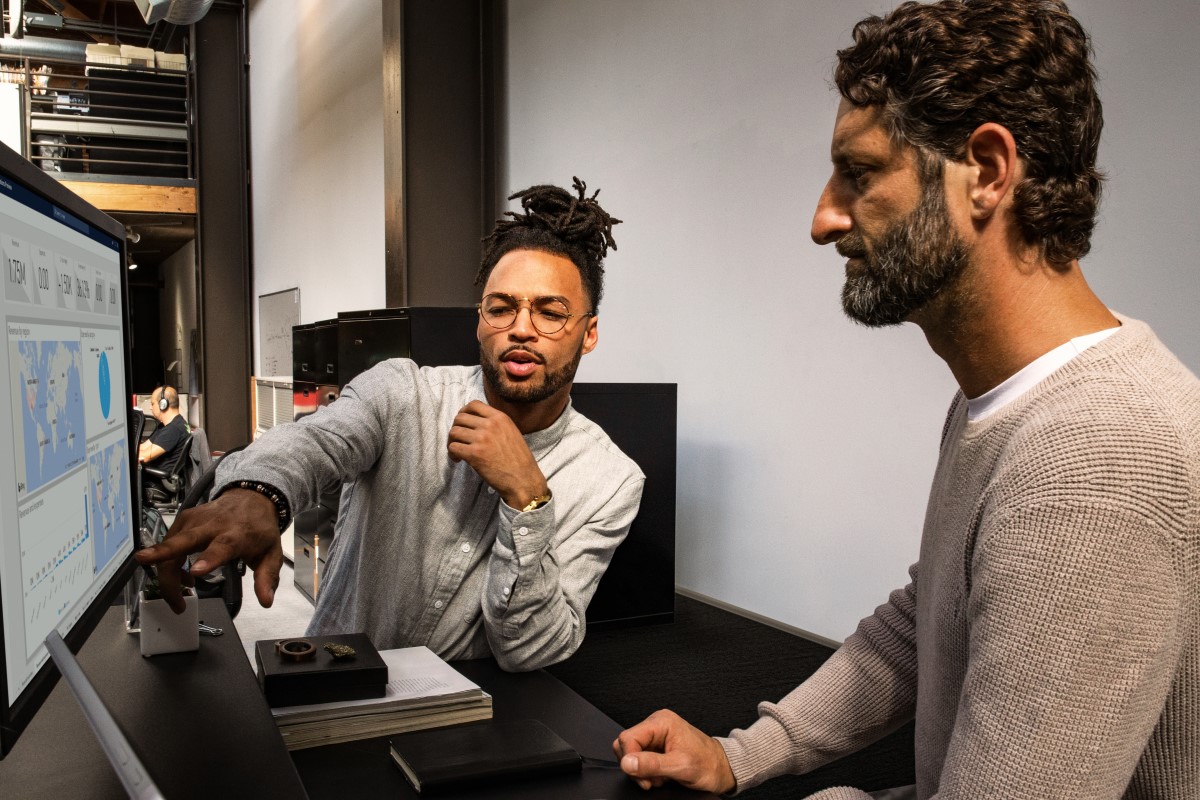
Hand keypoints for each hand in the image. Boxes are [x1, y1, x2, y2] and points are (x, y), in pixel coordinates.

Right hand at [134, 489, 282, 612]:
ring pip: (169, 547)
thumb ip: (267, 578)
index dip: (207, 560)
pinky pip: (168, 545)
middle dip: (161, 553)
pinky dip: (170, 564)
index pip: (219, 547)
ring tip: (183, 593)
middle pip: (182, 541)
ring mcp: (194, 521)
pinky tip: (185, 575)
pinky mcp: (183, 520)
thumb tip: (266, 601)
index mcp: (235, 535)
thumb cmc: (258, 528)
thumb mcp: (271, 554)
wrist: (251, 498)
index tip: (195, 572)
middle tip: (143, 561)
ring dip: (168, 575)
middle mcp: (211, 526)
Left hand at [447, 401, 548, 508]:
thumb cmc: (519, 460)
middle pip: (460, 418)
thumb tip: (476, 422)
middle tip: (458, 439)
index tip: (463, 422)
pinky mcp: (474, 454)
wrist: (523, 479)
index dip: (464, 412)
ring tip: (458, 451)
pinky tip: (458, 460)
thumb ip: (496, 424)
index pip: (474, 404)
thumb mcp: (512, 432)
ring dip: (452, 441)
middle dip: (456, 428)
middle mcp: (490, 425)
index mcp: (500, 417)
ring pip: (454, 432)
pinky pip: (453, 447)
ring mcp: (481, 438)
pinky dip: (452, 454)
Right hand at [613, 709, 735, 792]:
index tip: (641, 776)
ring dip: (642, 771)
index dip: (630, 759)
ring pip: (632, 754)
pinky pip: (641, 759)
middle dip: (636, 767)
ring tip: (659, 778)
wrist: (722, 769)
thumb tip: (627, 763)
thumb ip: (651, 764)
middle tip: (651, 780)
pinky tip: (661, 775)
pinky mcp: (657, 746)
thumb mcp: (680, 766)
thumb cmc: (708, 764)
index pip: (628, 737)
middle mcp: (657, 725)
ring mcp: (657, 736)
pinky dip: (648, 771)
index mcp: (661, 722)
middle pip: (627, 745)